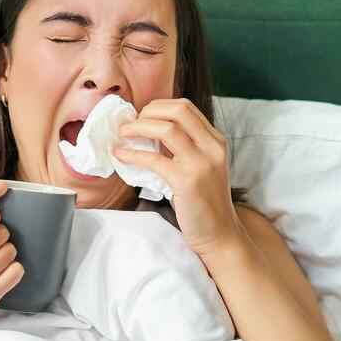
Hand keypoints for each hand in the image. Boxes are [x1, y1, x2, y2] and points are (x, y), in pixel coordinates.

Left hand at [114, 98, 244, 257]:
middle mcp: (212, 147)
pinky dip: (133, 154)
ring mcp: (201, 163)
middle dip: (148, 112)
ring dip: (139, 127)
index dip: (158, 107)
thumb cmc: (203, 202)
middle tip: (130, 124)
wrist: (219, 233)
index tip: (141, 117)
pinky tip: (122, 155)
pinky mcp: (187, 181)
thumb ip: (182, 148)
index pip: (186, 107)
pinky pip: (154, 159)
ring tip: (123, 134)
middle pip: (178, 110)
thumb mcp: (199, 167)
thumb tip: (147, 132)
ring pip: (167, 128)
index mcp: (215, 141)